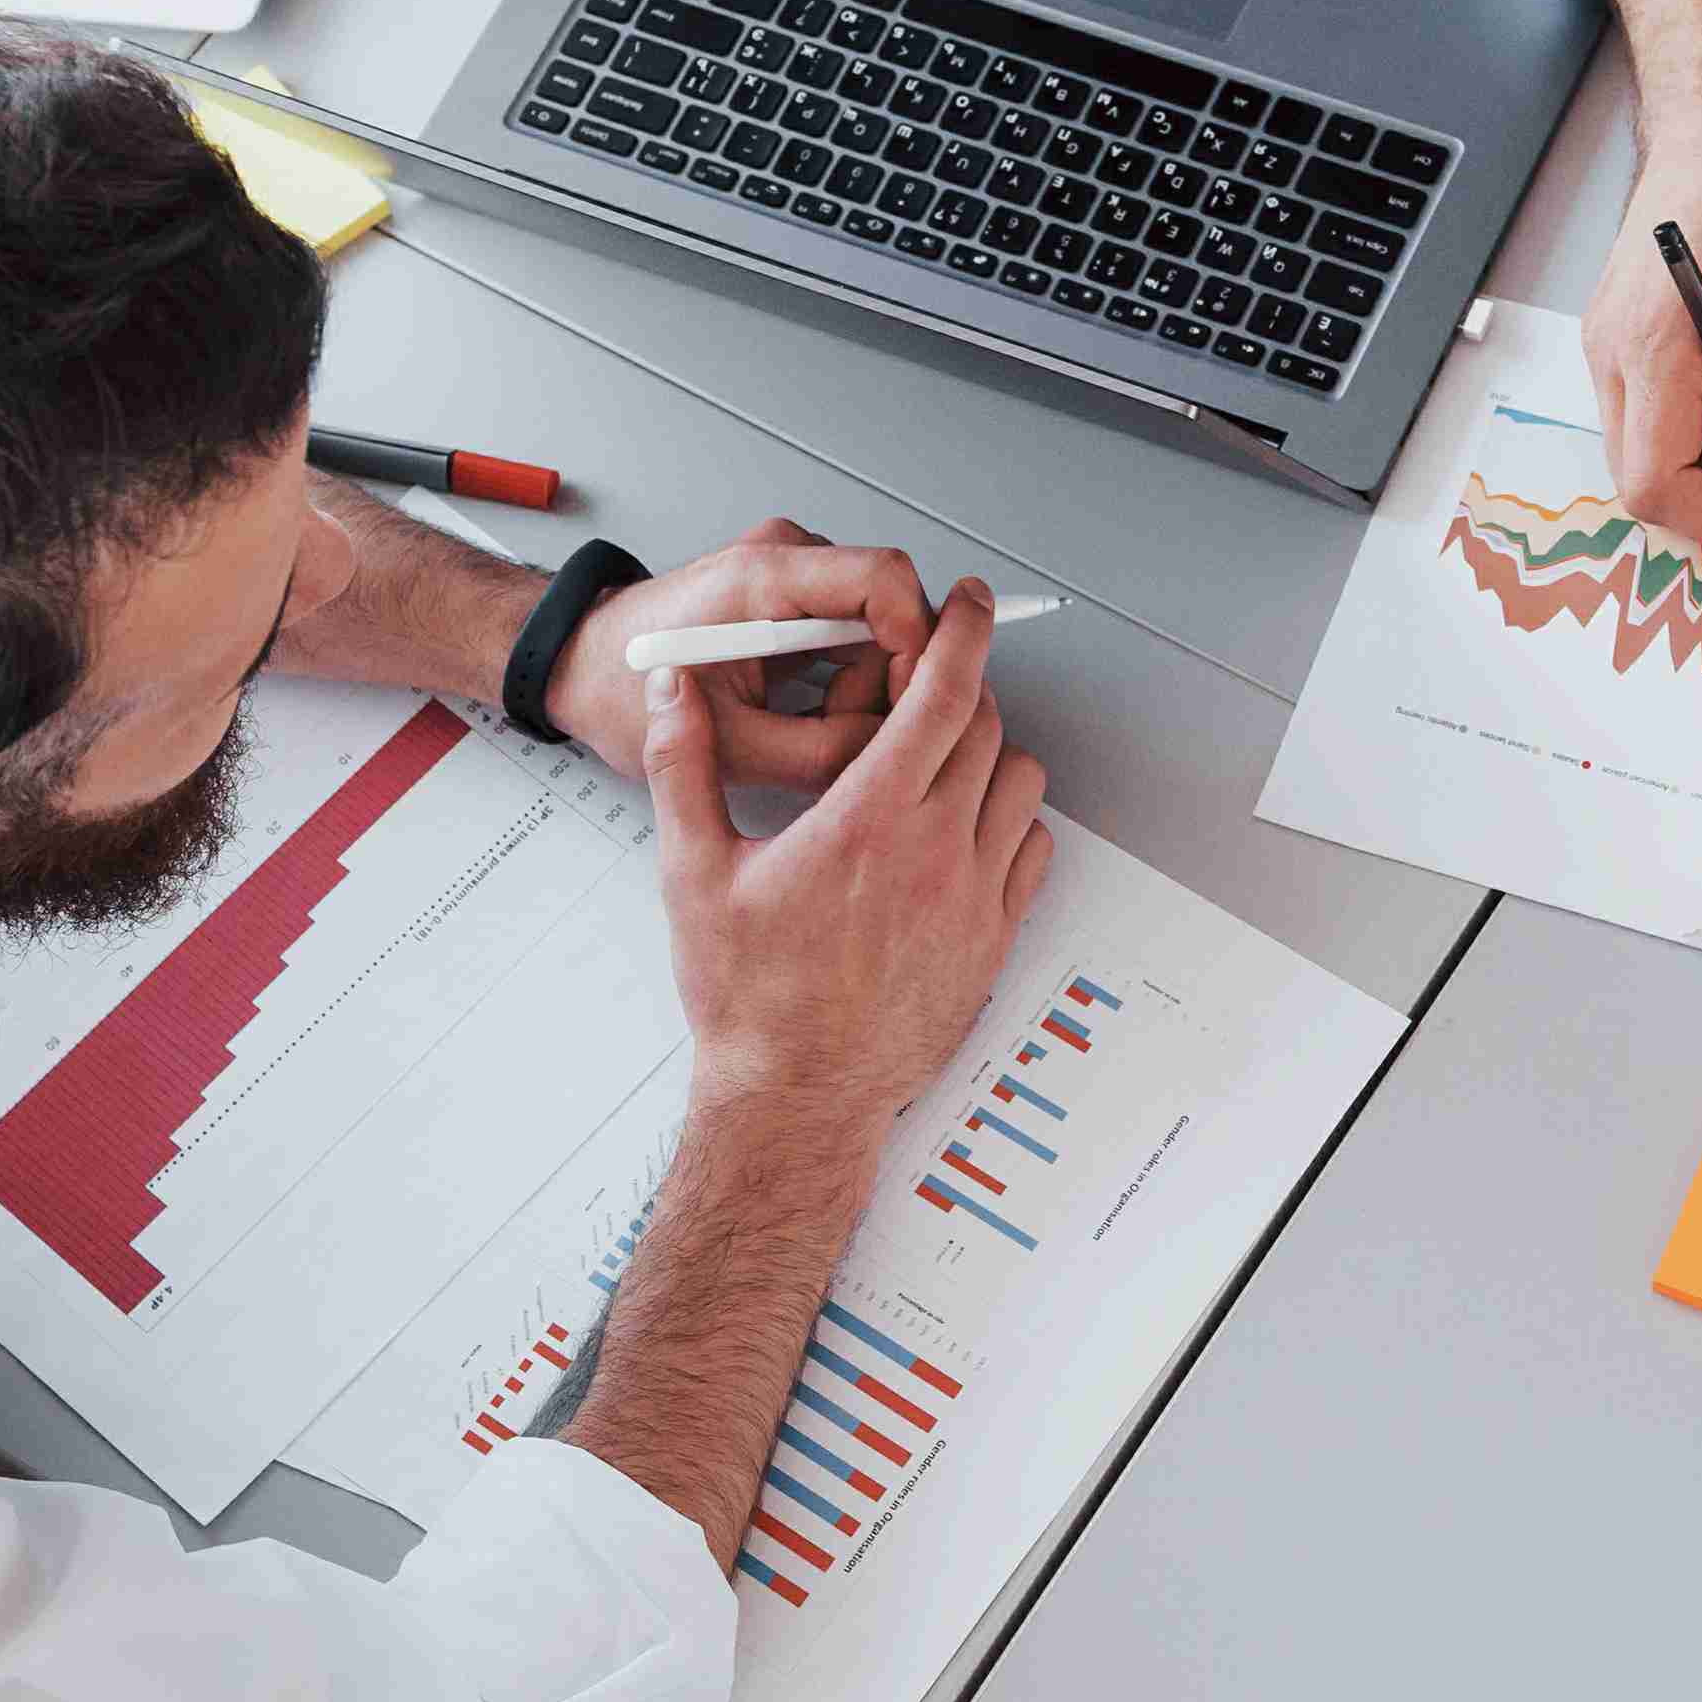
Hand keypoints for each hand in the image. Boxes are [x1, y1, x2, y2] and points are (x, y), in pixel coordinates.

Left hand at [545, 519, 934, 789]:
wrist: (580, 667)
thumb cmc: (624, 690)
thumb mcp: (730, 746)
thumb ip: (823, 752)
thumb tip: (893, 757)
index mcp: (762, 576)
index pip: (884, 578)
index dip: (916, 642)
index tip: (909, 701)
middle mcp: (784, 558)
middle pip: (891, 608)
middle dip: (886, 679)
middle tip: (847, 732)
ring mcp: (789, 573)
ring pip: (877, 628)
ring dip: (865, 686)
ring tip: (813, 726)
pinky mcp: (790, 595)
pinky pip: (853, 634)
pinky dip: (846, 680)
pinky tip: (809, 711)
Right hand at [643, 580, 1052, 1130]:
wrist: (795, 1099)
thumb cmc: (747, 998)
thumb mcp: (693, 872)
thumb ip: (683, 766)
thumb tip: (669, 691)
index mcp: (867, 820)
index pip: (943, 694)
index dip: (961, 632)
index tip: (963, 603)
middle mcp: (935, 851)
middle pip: (987, 726)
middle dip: (960, 688)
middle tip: (923, 686)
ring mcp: (974, 899)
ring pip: (1021, 783)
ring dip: (988, 754)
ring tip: (938, 760)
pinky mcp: (994, 942)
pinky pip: (1032, 851)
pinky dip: (1009, 822)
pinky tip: (961, 830)